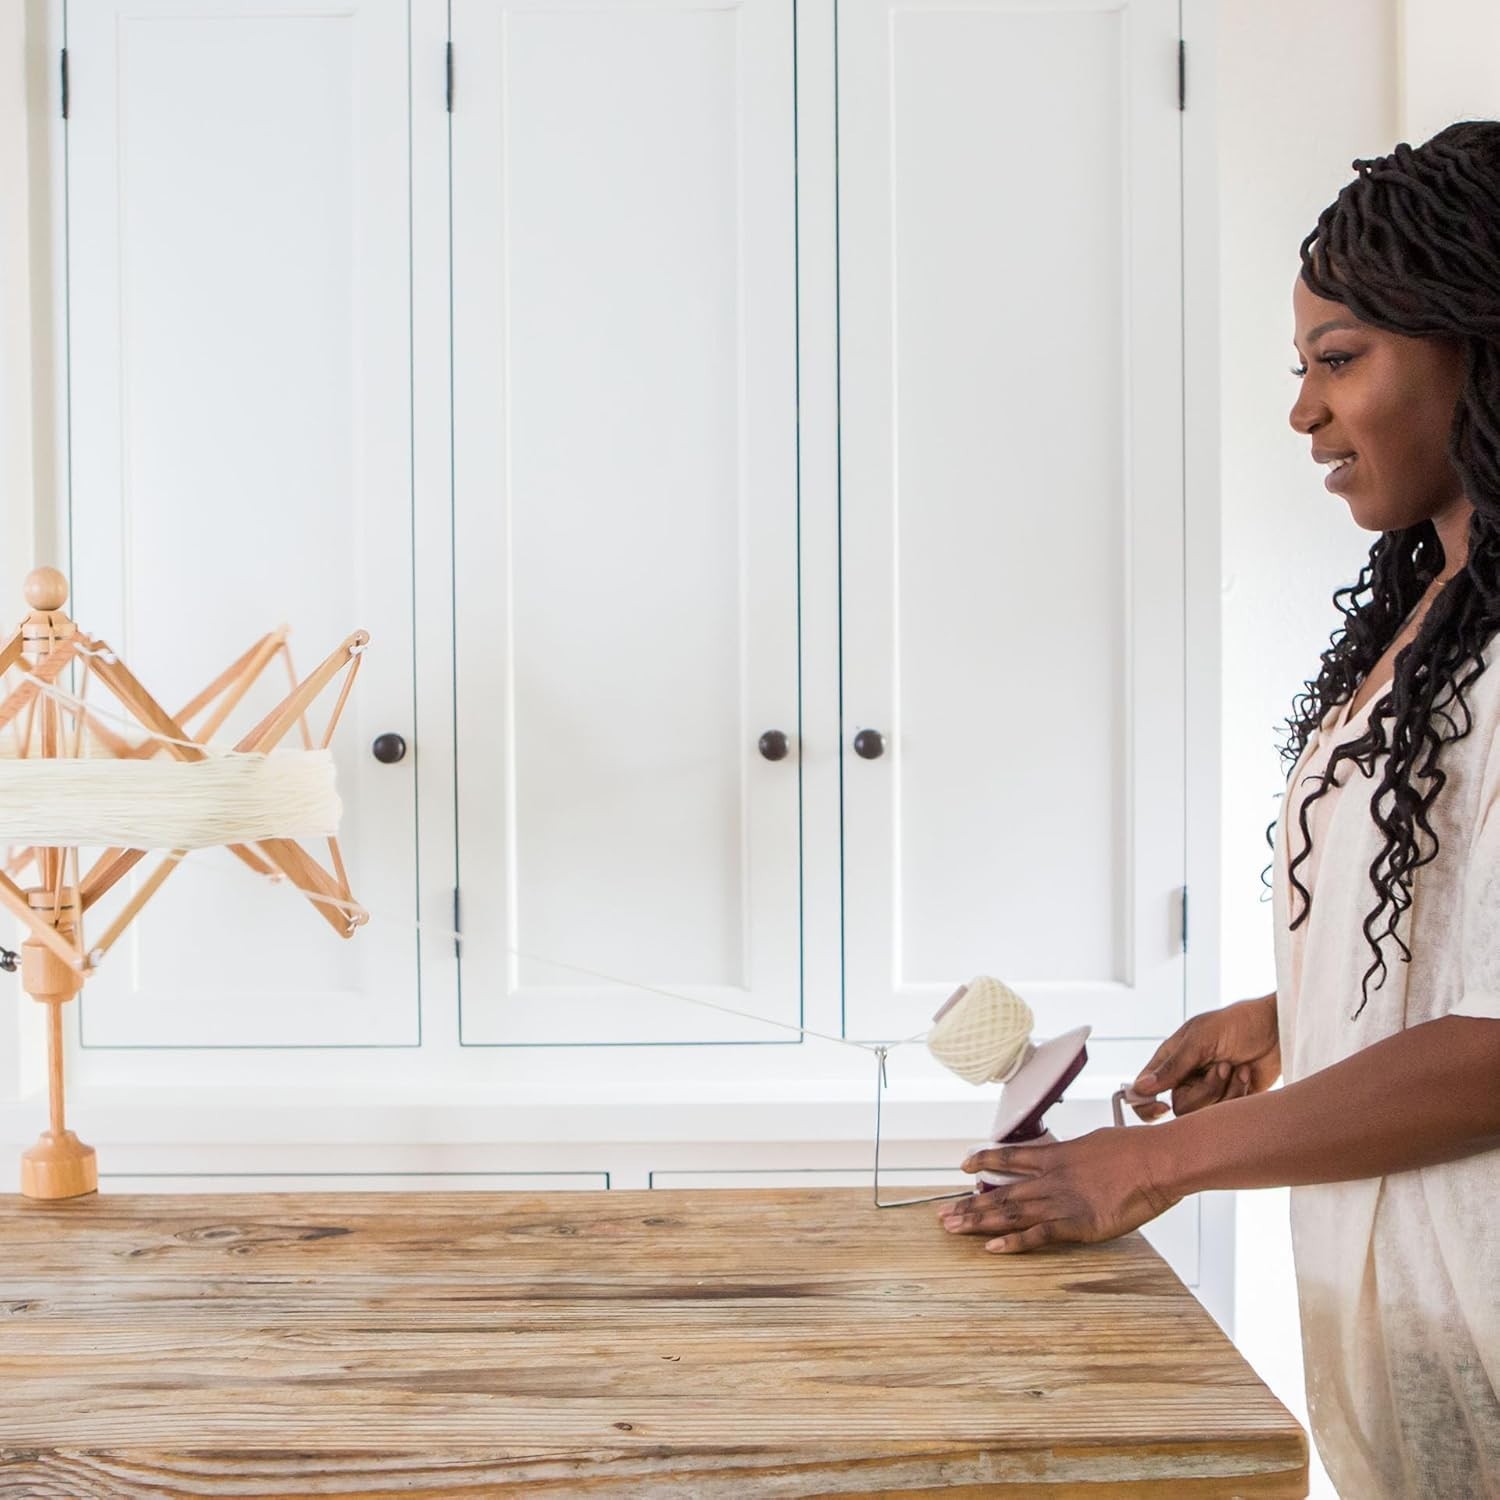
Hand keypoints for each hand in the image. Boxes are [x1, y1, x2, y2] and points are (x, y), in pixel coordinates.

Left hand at [938, 1128, 1178, 1252]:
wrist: (1156, 1160)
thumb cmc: (1134, 1149)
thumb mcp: (1095, 1143)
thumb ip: (1076, 1156)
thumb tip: (1071, 1158)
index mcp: (1054, 1156)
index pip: (1008, 1157)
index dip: (984, 1160)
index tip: (963, 1165)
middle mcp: (1049, 1179)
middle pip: (999, 1193)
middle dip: (968, 1204)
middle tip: (941, 1213)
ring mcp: (1060, 1202)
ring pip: (1009, 1213)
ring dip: (979, 1222)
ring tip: (953, 1228)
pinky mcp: (1076, 1224)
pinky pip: (1038, 1235)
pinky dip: (1013, 1243)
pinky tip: (991, 1248)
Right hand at [1130, 994, 1280, 1120]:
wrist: (1278, 1029)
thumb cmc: (1238, 1023)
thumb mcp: (1201, 1038)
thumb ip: (1172, 1066)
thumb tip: (1140, 1088)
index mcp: (1171, 1060)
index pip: (1144, 1091)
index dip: (1146, 1106)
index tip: (1162, 1108)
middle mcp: (1186, 1079)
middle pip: (1180, 1108)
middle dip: (1206, 1091)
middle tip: (1221, 1068)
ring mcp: (1209, 1092)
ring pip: (1205, 1114)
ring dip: (1226, 1090)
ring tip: (1236, 1067)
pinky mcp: (1232, 1101)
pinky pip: (1227, 1114)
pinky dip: (1240, 1093)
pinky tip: (1246, 1074)